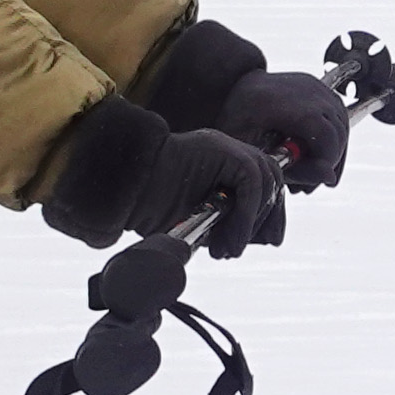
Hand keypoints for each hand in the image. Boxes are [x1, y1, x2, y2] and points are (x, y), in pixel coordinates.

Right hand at [39, 100, 289, 256]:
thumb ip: (227, 222)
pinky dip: (245, 215)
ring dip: (251, 222)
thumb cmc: (151, 208)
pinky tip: (230, 238)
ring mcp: (225, 146)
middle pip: (272, 180)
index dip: (271, 213)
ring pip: (265, 180)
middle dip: (265, 220)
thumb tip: (261, 239)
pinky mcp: (221, 149)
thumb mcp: (198, 219)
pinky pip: (251, 182)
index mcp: (225, 165)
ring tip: (229, 247)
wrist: (122, 190)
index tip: (268, 241)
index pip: (266, 184)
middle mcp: (230, 151)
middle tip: (236, 247)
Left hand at [131, 16, 347, 190]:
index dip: (327, 160)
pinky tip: (314, 156)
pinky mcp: (316, 84)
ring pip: (342, 122)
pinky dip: (332, 137)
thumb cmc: (236, 125)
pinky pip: (337, 113)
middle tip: (309, 184)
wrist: (230, 91)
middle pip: (337, 128)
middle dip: (330, 161)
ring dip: (333, 151)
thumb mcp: (256, 155)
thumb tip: (330, 178)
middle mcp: (301, 87)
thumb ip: (293, 169)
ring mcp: (311, 83)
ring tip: (309, 172)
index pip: (324, 132)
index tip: (316, 182)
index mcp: (278, 102)